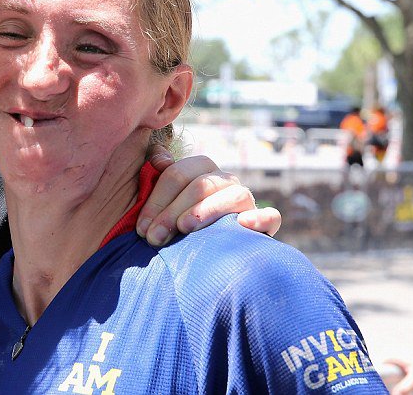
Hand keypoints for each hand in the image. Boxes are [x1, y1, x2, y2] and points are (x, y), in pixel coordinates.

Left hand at [136, 146, 281, 246]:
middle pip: (200, 185)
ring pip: (232, 195)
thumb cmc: (174, 221)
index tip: (141, 228)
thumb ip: (155, 173)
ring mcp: (245, 199)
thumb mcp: (159, 197)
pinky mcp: (263, 222)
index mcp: (199, 169)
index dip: (156, 200)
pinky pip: (270, 216)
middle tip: (154, 237)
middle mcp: (224, 180)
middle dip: (172, 211)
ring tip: (184, 227)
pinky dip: (260, 218)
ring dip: (206, 211)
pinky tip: (244, 224)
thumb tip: (160, 159)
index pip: (177, 174)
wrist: (204, 252)